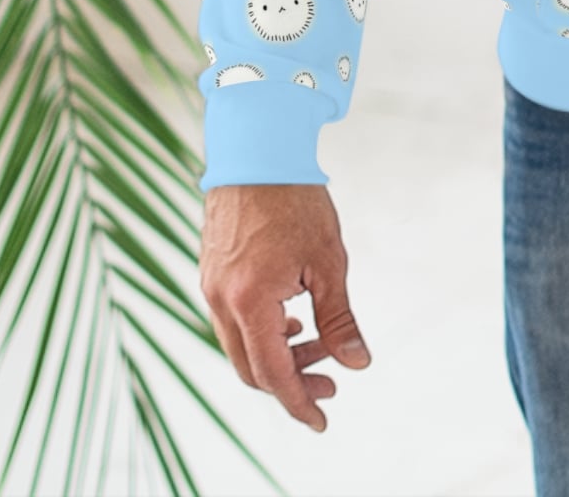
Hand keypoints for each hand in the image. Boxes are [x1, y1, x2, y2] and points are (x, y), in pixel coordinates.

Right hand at [200, 183, 369, 430]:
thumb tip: (358, 363)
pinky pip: (233, 320)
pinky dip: (262, 331)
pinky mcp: (211, 272)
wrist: (257, 148)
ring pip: (240, 345)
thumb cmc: (297, 199)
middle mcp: (221, 300)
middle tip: (331, 382)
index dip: (299, 402)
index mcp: (250, 301)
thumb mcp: (328, 261)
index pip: (273, 374)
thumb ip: (339, 317)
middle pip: (251, 369)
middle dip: (292, 382)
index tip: (323, 420)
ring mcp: (211, 287)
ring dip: (278, 354)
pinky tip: (290, 317)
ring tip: (317, 344)